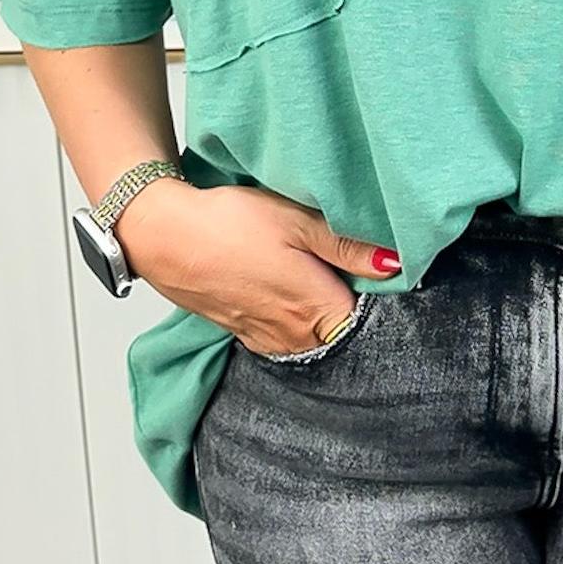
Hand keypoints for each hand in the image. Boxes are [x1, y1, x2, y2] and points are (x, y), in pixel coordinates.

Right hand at [114, 178, 400, 353]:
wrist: (166, 237)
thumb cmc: (232, 224)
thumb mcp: (297, 222)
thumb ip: (349, 247)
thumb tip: (396, 264)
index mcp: (316, 311)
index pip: (370, 324)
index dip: (383, 301)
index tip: (386, 277)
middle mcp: (295, 338)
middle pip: (344, 335)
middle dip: (357, 311)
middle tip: (358, 275)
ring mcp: (270, 342)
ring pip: (317, 339)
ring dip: (326, 317)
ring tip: (324, 281)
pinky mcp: (248, 336)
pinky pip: (290, 340)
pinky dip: (300, 323)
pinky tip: (295, 293)